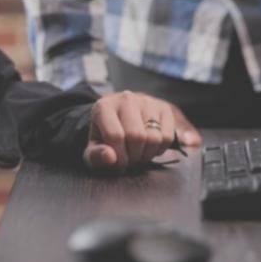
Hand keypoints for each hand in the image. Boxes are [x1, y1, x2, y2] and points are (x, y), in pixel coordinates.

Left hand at [82, 91, 200, 171]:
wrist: (119, 118)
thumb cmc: (104, 136)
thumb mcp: (93, 148)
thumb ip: (95, 155)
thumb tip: (111, 157)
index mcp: (104, 107)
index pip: (115, 136)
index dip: (119, 157)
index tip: (118, 162)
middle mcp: (126, 99)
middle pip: (137, 137)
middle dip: (134, 157)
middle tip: (129, 159)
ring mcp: (147, 101)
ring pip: (154, 138)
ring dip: (147, 155)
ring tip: (138, 153)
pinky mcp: (163, 108)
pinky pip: (168, 137)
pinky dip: (160, 149)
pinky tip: (149, 147)